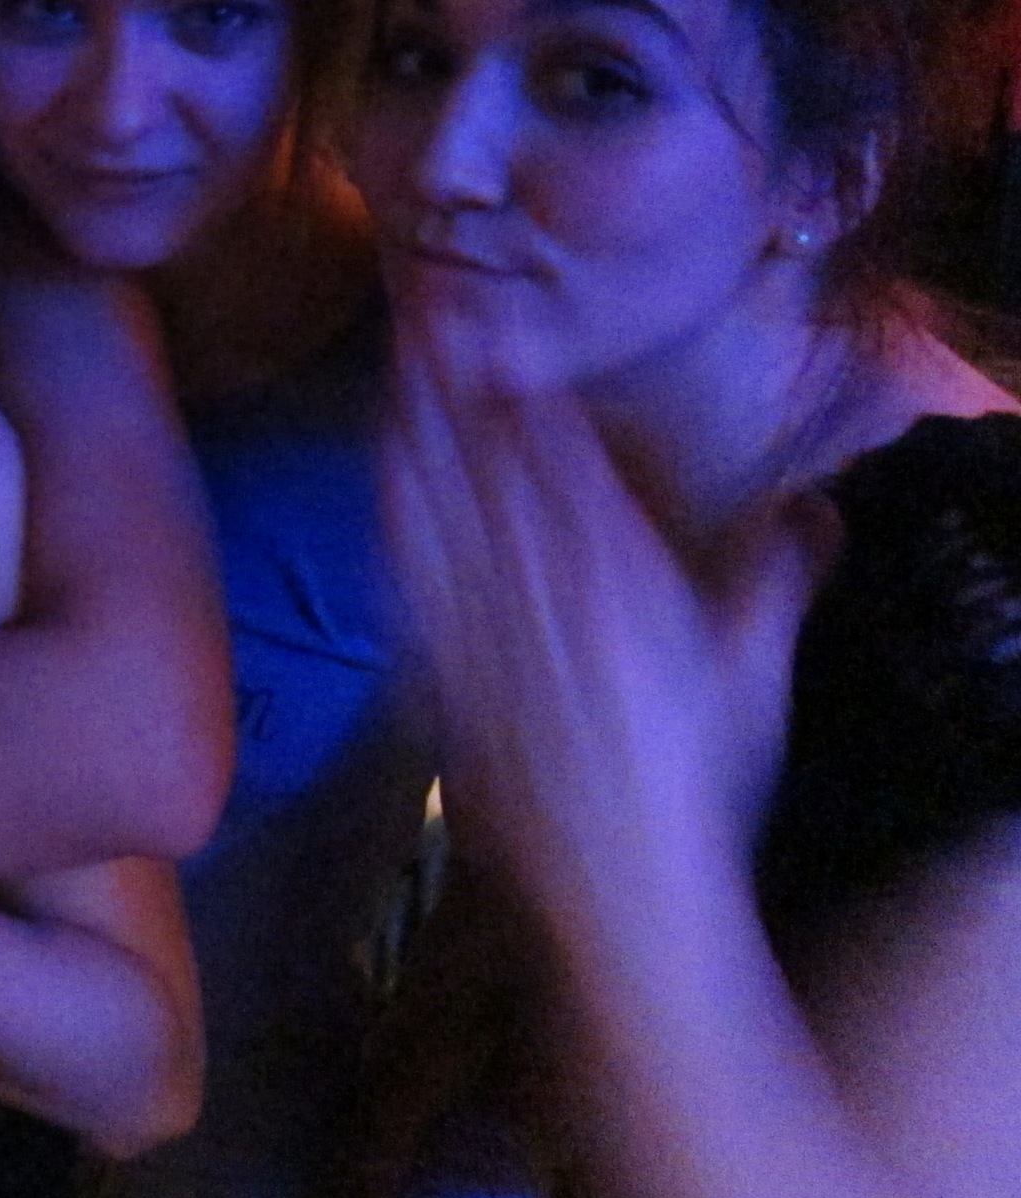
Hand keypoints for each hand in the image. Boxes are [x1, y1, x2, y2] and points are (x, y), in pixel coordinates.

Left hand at [381, 310, 816, 936]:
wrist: (617, 882)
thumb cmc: (696, 777)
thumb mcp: (751, 671)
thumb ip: (775, 578)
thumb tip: (817, 510)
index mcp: (613, 574)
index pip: (552, 456)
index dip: (514, 385)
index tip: (488, 326)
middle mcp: (534, 588)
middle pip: (481, 464)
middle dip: (447, 385)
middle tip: (418, 314)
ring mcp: (475, 628)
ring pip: (433, 507)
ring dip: (410, 431)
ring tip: (392, 370)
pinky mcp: (435, 670)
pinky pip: (405, 572)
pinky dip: (391, 511)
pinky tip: (379, 477)